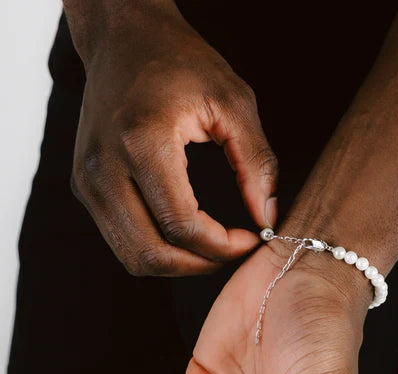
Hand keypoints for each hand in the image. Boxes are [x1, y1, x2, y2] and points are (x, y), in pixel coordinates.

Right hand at [67, 1, 277, 275]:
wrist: (124, 38)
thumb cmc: (180, 62)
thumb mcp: (233, 102)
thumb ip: (256, 163)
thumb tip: (266, 217)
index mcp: (142, 141)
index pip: (182, 225)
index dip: (223, 246)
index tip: (252, 238)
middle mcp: (104, 167)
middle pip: (152, 254)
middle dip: (201, 265)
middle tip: (233, 250)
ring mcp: (88, 180)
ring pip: (133, 256)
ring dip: (178, 264)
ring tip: (212, 246)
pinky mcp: (86, 186)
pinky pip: (122, 240)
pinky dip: (157, 249)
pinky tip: (186, 234)